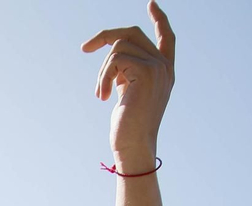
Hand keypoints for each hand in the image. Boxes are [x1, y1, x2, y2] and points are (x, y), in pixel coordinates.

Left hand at [82, 2, 174, 167]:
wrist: (133, 145)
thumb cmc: (128, 126)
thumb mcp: (129, 93)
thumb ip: (129, 72)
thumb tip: (114, 57)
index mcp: (164, 70)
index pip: (166, 37)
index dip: (159, 19)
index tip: (151, 3)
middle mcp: (164, 66)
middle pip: (132, 34)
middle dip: (105, 37)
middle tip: (85, 48)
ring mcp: (158, 67)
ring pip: (118, 47)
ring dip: (102, 70)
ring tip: (100, 93)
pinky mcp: (146, 72)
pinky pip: (115, 60)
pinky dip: (103, 77)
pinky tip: (103, 97)